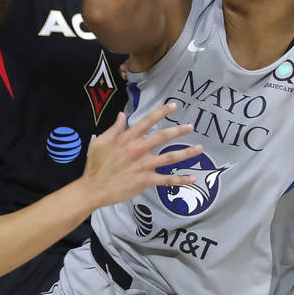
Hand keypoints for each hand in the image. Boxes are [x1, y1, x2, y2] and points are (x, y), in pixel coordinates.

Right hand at [82, 103, 200, 207]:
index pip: (147, 121)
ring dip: (186, 153)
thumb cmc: (95, 165)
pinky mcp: (145, 180)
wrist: (94, 188)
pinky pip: (166, 180)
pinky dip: (180, 179)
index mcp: (126, 138)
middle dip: (179, 130)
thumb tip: (122, 115)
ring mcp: (143, 165)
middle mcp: (137, 149)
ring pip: (169, 157)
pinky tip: (193, 178)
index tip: (173, 106)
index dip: (161, 112)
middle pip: (162, 137)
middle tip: (191, 126)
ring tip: (199, 149)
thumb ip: (113, 128)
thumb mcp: (99, 142)